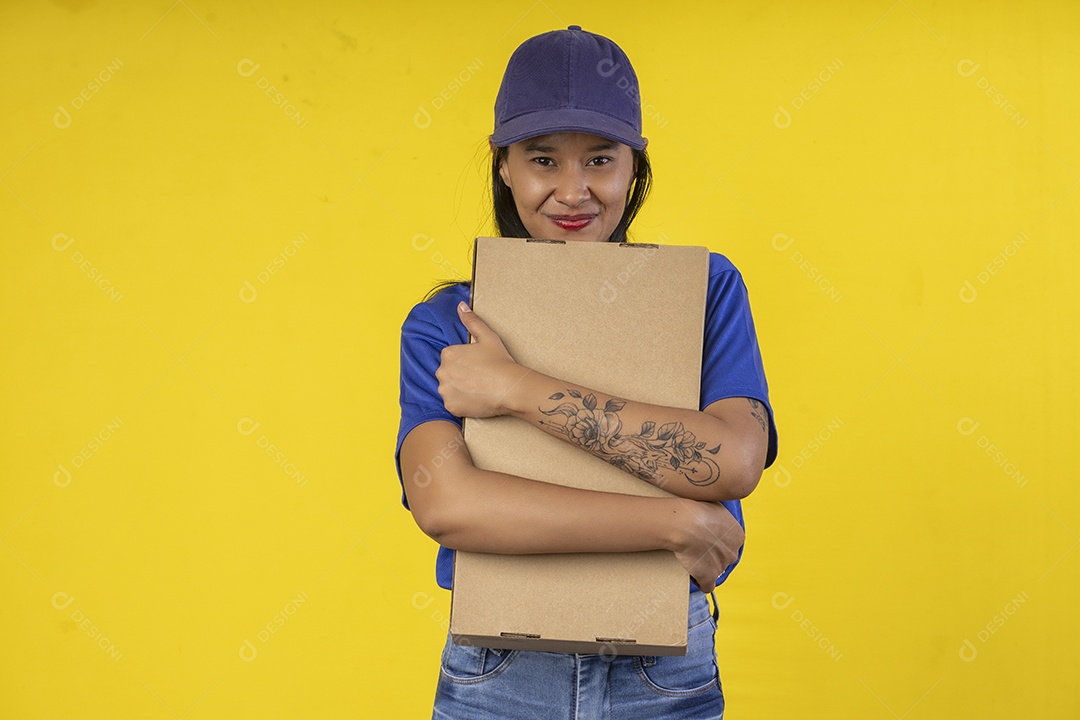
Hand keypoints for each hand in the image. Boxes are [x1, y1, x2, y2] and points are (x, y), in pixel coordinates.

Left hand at [436, 302, 528, 418]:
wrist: (510, 388)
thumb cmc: (500, 361)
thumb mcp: (487, 337)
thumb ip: (472, 321)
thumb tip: (460, 306)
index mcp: (448, 354)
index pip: (451, 358)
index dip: (466, 362)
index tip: (479, 366)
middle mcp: (442, 372)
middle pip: (448, 373)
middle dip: (460, 375)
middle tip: (480, 378)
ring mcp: (445, 390)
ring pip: (449, 389)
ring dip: (459, 389)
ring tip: (478, 389)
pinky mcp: (451, 406)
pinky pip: (453, 404)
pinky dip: (462, 403)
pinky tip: (476, 399)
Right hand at [670, 499, 744, 592]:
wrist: (686, 523)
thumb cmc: (698, 510)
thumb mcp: (716, 507)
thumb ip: (721, 517)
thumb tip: (716, 516)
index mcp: (738, 536)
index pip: (731, 542)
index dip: (718, 540)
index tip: (708, 537)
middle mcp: (733, 552)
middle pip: (725, 556)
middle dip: (714, 553)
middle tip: (699, 545)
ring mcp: (721, 566)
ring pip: (715, 569)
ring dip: (706, 566)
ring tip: (692, 556)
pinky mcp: (708, 576)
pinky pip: (707, 586)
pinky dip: (701, 583)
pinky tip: (695, 577)